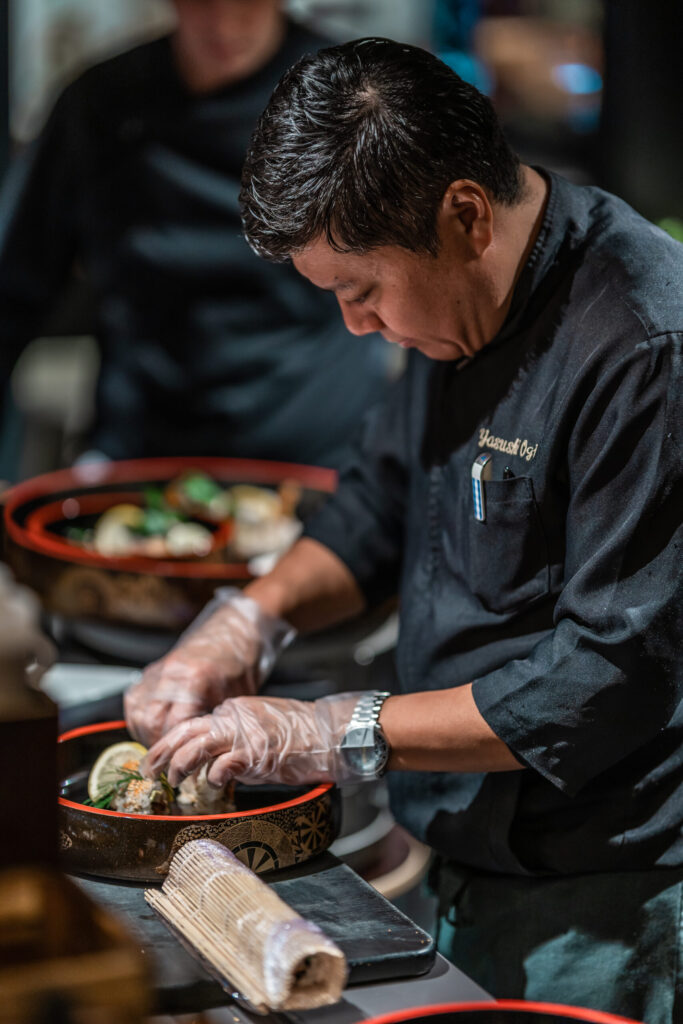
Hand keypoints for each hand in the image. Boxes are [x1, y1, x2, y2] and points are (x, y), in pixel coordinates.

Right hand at [124, 588, 293, 746]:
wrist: (235, 633)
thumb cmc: (240, 666)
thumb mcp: (235, 698)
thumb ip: (214, 724)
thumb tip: (200, 753)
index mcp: (196, 679)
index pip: (174, 724)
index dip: (178, 749)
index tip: (183, 764)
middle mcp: (172, 673)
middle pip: (150, 719)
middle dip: (157, 745)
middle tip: (168, 762)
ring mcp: (159, 669)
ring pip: (137, 710)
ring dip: (144, 733)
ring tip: (160, 748)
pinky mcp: (152, 670)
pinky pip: (134, 698)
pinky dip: (138, 718)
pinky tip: (151, 729)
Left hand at [142, 692, 363, 787]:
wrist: (331, 732)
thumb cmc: (302, 734)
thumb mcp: (262, 727)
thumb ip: (236, 737)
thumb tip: (214, 760)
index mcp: (235, 709)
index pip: (193, 723)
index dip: (171, 741)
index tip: (158, 757)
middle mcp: (234, 717)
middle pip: (186, 731)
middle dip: (162, 752)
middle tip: (148, 770)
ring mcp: (244, 734)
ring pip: (197, 745)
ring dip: (180, 764)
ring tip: (172, 780)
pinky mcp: (256, 752)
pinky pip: (223, 765)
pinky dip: (213, 777)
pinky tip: (214, 785)